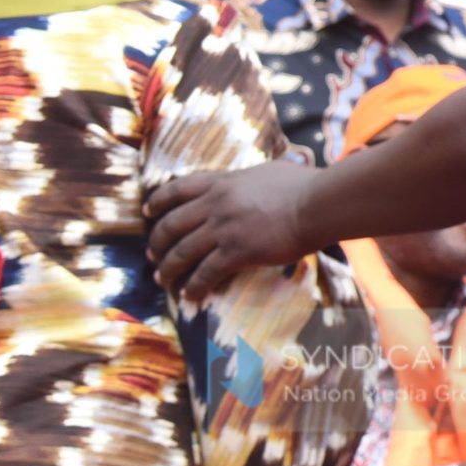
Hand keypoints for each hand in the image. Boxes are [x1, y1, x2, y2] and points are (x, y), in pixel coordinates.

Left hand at [145, 161, 316, 302]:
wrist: (317, 205)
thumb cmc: (304, 186)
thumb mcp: (272, 170)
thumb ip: (256, 175)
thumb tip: (267, 172)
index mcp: (222, 183)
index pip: (178, 189)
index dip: (158, 202)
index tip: (148, 213)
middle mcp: (215, 204)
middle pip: (171, 225)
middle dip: (157, 243)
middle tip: (153, 255)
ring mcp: (224, 229)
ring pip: (182, 252)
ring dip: (168, 269)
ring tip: (163, 280)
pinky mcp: (236, 252)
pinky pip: (205, 273)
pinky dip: (193, 286)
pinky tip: (189, 295)